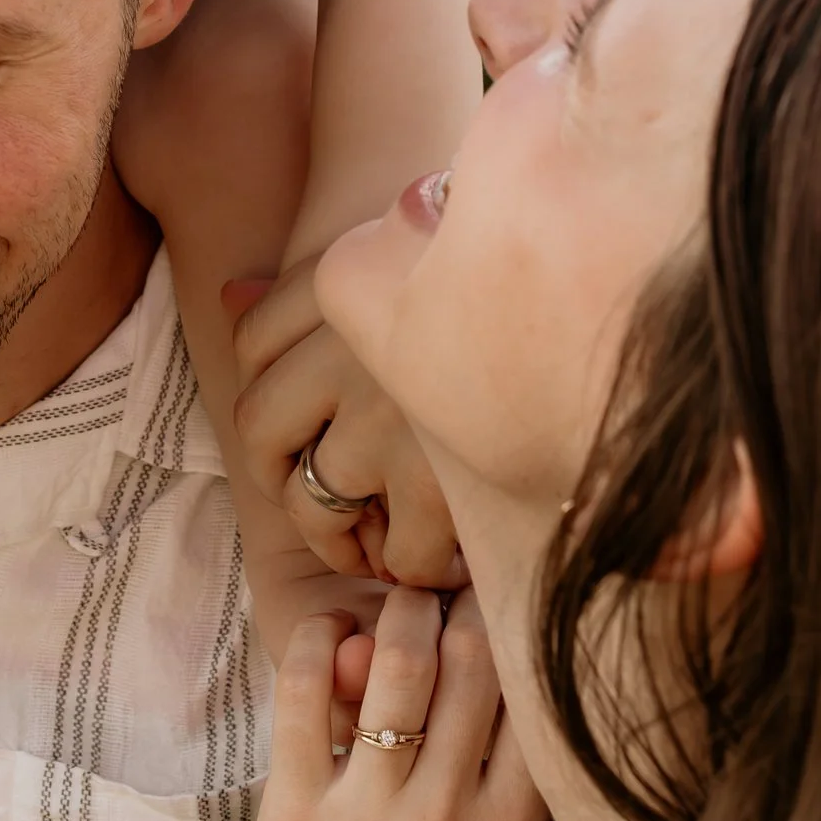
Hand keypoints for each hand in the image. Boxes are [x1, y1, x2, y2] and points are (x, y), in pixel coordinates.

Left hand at [230, 263, 463, 588]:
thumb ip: (306, 283)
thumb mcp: (398, 258)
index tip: (307, 416)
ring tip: (379, 533)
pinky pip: (402, 550)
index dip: (274, 388)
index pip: (248, 343)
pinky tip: (439, 548)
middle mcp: (355, 340)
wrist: (591, 269)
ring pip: (314, 498)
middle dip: (282, 469)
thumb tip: (229, 291)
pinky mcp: (442, 470)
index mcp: (338, 277)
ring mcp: (393, 408)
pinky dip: (412, 563)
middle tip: (327, 493)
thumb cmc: (491, 276)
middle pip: (258, 424)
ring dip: (338, 529)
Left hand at [249, 588, 544, 820]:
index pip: (539, 699)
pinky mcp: (293, 820)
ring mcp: (367, 820)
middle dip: (466, 603)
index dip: (529, 632)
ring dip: (401, 613)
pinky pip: (304, 695)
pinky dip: (318, 643)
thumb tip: (482, 672)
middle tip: (455, 586)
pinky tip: (329, 633)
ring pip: (397, 661)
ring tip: (400, 605)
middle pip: (474, 660)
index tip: (517, 600)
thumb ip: (502, 791)